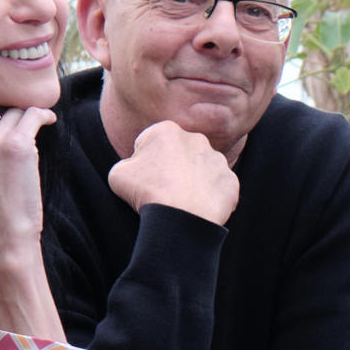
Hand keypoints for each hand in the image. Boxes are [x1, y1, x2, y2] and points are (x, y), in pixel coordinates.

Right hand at [0, 106, 56, 261]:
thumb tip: (5, 113)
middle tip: (21, 148)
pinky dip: (44, 115)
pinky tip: (49, 120)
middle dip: (14, 125)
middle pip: (0, 111)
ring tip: (32, 144)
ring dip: (29, 124)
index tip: (8, 140)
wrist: (3, 232)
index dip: (0, 126)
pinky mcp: (17, 143)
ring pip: (18, 113)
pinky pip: (34, 114)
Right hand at [107, 120, 238, 224]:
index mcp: (167, 131)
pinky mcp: (230, 181)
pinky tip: (198, 208)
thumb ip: (127, 163)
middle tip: (163, 191)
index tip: (145, 179)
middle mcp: (196, 139)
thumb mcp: (118, 173)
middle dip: (172, 168)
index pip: (152, 143)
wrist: (179, 218)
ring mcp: (217, 160)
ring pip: (202, 169)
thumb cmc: (146, 193)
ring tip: (182, 202)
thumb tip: (137, 166)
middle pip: (180, 153)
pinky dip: (210, 198)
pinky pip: (218, 188)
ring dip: (193, 181)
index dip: (145, 162)